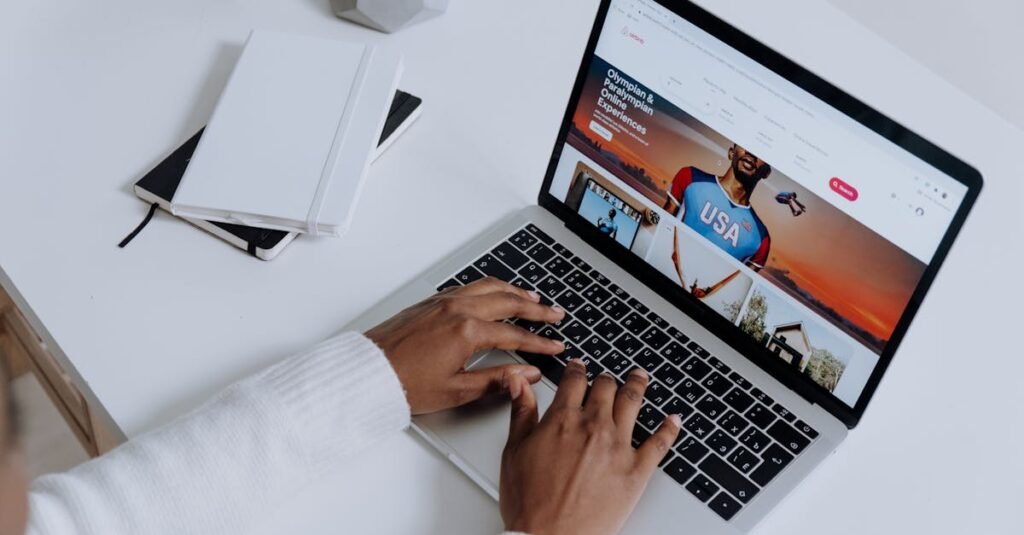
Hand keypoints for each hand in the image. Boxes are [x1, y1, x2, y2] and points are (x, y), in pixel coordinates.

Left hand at [365, 277, 564, 414]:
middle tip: (555, 315)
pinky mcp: (432, 301)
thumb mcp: (457, 391)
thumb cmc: (404, 383)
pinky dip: (491, 287)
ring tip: (533, 297)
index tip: (555, 346)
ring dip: (515, 291)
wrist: (368, 371)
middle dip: (536, 309)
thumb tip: (526, 374)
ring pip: (490, 287)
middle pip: (508, 302)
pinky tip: (496, 292)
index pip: (515, 335)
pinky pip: (470, 286)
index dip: (539, 343)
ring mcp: (444, 301)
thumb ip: (497, 380)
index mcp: (467, 332)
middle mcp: (458, 310)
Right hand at [499, 361, 681, 534]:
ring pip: (633, 404)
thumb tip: (518, 382)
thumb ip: (521, 412)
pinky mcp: (637, 471)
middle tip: (608, 378)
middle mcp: (593, 427)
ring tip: (640, 379)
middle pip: (606, 388)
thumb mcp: (514, 451)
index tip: (579, 367)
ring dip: (638, 386)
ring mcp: (618, 447)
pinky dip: (670, 428)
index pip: (575, 381)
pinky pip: (660, 443)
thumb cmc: (530, 503)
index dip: (577, 369)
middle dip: (606, 379)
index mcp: (563, 419)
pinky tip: (674, 419)